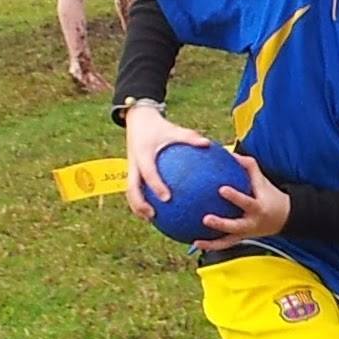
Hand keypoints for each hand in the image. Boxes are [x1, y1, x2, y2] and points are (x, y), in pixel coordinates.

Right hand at [124, 105, 209, 219]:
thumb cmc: (160, 126)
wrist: (138, 119)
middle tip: (153, 215)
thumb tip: (208, 144)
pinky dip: (142, 200)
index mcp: (144, 154)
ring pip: (130, 192)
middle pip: (132, 188)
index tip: (167, 198)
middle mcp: (134, 163)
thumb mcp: (174, 130)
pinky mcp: (132, 171)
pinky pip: (135, 188)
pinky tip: (156, 210)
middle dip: (140, 204)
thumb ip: (190, 138)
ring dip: (137, 206)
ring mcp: (131, 168)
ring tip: (151, 219)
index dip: (157, 186)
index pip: (149, 173)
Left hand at [193, 153, 290, 250]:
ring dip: (212, 243)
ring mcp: (246, 234)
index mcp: (259, 207)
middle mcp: (252, 223)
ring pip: (228, 241)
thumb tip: (230, 153)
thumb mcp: (263, 181)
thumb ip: (248, 167)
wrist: (284, 217)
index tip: (221, 189)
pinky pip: (225, 244)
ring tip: (196, 242)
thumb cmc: (270, 195)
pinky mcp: (242, 240)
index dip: (235, 196)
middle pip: (236, 226)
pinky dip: (211, 245)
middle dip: (221, 224)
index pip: (246, 202)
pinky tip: (197, 243)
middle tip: (205, 219)